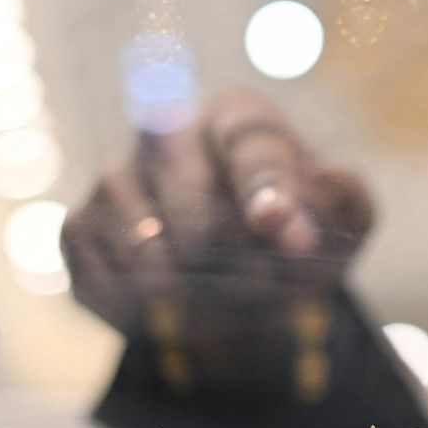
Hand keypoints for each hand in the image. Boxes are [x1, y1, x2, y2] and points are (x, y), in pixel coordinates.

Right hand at [61, 90, 372, 338]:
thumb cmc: (297, 235)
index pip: (250, 144)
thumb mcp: (344, 220)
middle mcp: (167, 132)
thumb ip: (348, 201)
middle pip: (187, 192)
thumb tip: (318, 190)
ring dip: (186, 291)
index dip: (265, 187)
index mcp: (237, 118)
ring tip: (220, 305)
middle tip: (258, 290)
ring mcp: (115, 177)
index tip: (275, 226)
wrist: (245, 280)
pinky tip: (169, 310)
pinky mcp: (79, 227)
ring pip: (141, 244)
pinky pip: (102, 277)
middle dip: (226, 253)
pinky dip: (139, 308)